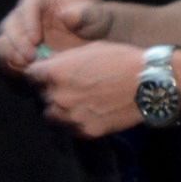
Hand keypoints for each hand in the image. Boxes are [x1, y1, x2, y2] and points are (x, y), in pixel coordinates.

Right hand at [0, 0, 112, 72]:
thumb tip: (67, 16)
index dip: (28, 23)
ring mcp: (18, 32)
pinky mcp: (17, 50)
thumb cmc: (98, 22)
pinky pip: (3, 58)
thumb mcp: (99, 16)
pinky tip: (26, 73)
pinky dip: (11, 67)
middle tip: (31, 60)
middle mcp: (24, 12)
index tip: (36, 41)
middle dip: (17, 43)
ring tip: (27, 68)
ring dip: (9, 56)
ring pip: (0, 42)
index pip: (27, 5)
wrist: (95, 42)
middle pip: (8, 25)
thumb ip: (87, 14)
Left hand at [30, 39, 144, 138]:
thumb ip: (64, 62)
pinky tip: (92, 112)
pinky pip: (71, 128)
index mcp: (55, 72)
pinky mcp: (85, 131)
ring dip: (60, 109)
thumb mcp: (88, 50)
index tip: (50, 74)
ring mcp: (70, 116)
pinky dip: (76, 121)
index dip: (40, 73)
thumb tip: (49, 67)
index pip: (30, 75)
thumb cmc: (121, 59)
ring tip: (79, 102)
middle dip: (51, 91)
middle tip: (71, 87)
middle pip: (40, 96)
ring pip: (52, 115)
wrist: (150, 83)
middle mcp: (57, 96)